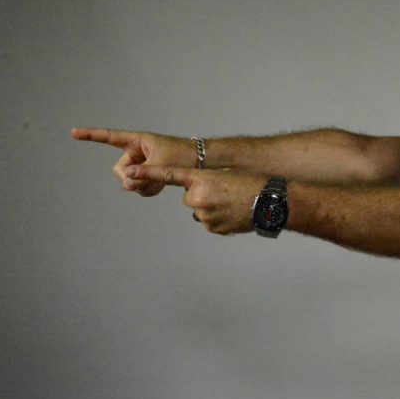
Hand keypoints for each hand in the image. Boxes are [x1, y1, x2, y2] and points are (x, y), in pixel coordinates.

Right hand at [71, 128, 196, 195]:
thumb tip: (127, 183)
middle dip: (130, 179)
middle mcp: (136, 152)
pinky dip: (147, 190)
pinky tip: (161, 187)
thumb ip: (142, 175)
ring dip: (142, 186)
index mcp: (138, 141)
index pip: (110, 137)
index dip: (91, 136)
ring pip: (129, 182)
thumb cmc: (184, 155)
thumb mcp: (162, 164)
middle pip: (119, 170)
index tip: (73, 132)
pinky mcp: (148, 174)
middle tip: (146, 180)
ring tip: (160, 181)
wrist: (201, 162)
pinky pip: (138, 187)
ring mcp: (141, 164)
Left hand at [126, 165, 266, 234]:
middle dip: (203, 196)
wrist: (270, 202)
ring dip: (213, 209)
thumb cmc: (252, 184)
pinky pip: (211, 223)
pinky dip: (220, 219)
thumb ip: (206, 183)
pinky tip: (235, 214)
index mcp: (201, 179)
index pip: (170, 175)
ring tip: (233, 204)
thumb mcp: (226, 175)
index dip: (148, 173)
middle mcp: (198, 197)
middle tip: (225, 193)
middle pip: (191, 198)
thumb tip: (196, 198)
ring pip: (201, 211)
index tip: (129, 171)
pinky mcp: (213, 228)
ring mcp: (205, 215)